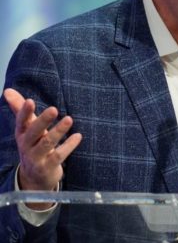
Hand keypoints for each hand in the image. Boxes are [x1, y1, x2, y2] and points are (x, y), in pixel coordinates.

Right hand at [4, 88, 80, 204]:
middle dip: (43, 121)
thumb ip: (20, 109)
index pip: (21, 122)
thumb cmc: (32, 146)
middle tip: (54, 109)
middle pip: (33, 132)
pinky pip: (58, 156)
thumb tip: (8, 90)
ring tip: (69, 119)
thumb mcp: (26, 129)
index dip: (24, 112)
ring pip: (47, 144)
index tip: (30, 101)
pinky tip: (78, 136)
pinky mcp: (47, 167)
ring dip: (58, 131)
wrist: (33, 178)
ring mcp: (36, 157)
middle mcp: (26, 145)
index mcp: (22, 134)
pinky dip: (69, 145)